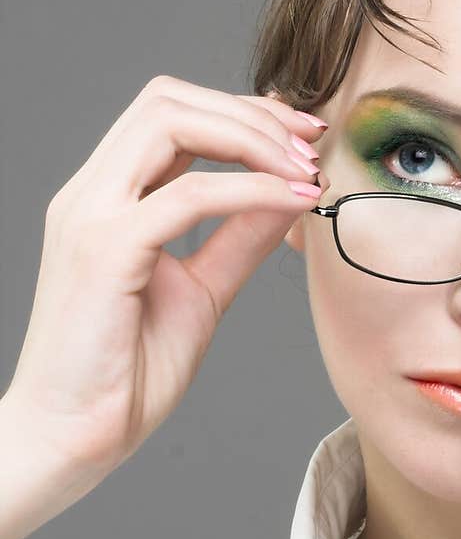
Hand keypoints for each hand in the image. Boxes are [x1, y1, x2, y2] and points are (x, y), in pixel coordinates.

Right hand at [4, 74, 329, 475]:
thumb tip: (290, 195)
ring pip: (169, 123)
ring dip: (250, 137)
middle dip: (249, 111)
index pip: (170, 114)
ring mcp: (90, 217)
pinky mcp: (104, 252)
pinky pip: (186, 196)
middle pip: (167, 100)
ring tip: (305, 170)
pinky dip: (249, 189)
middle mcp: (90, 195)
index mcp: (106, 199)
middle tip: (311, 143)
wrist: (72, 438)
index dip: (241, 112)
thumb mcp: (201, 291)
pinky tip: (293, 203)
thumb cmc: (125, 372)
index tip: (301, 136)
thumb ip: (239, 238)